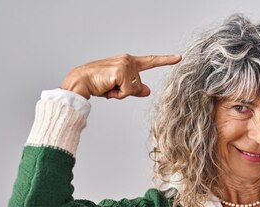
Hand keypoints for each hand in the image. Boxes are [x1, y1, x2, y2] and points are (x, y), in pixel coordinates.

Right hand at [60, 53, 181, 99]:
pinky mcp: (121, 71)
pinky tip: (108, 88)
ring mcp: (125, 64)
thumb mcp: (119, 87)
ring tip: (108, 87)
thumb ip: (135, 89)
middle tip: (111, 87)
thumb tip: (148, 91)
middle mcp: (128, 60)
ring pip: (134, 89)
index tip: (178, 58)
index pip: (150, 61)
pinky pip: (127, 92)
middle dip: (126, 92)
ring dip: (121, 93)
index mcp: (128, 62)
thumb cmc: (98, 84)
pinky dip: (118, 94)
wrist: (80, 82)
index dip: (165, 60)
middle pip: (139, 85)